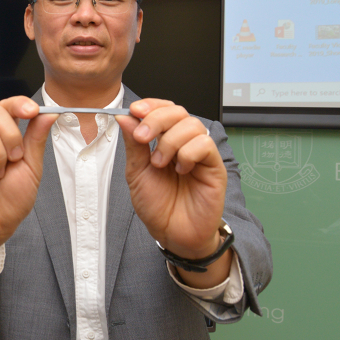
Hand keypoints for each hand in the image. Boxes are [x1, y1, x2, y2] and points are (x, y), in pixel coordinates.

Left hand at [114, 99, 227, 264]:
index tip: (134, 110)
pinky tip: (180, 170)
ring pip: (192, 125)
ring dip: (170, 141)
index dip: (150, 105)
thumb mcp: (136, 172)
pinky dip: (188, 153)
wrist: (172, 234)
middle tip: (142, 137)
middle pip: (178, 111)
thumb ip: (133, 145)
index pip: (163, 110)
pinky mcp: (214, 167)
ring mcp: (200, 154)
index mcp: (164, 142)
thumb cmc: (157, 206)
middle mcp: (184, 144)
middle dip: (156, 119)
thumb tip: (125, 117)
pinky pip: (205, 145)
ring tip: (160, 163)